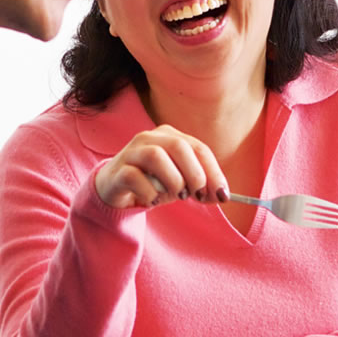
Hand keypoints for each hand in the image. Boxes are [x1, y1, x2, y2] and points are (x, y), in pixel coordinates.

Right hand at [94, 125, 227, 208]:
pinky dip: (149, 192)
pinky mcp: (117, 170)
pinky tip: (152, 200)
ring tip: (174, 196)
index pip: (198, 148)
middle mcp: (149, 138)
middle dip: (194, 174)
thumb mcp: (179, 184)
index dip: (214, 172)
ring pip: (155, 156)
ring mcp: (131, 152)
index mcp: (169, 136)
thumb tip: (222, 196)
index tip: (223, 195)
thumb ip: (199, 188)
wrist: (114, 190)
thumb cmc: (151, 182)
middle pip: (178, 146)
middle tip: (197, 195)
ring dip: (172, 181)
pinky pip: (135, 177)